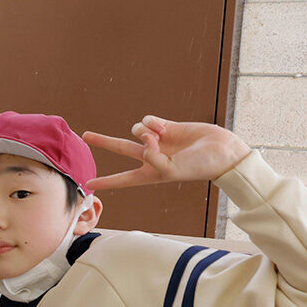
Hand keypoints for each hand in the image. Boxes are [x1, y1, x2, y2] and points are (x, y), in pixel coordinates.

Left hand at [82, 115, 250, 193]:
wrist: (221, 151)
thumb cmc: (198, 166)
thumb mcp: (171, 170)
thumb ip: (152, 158)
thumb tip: (142, 141)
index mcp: (150, 173)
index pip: (123, 178)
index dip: (106, 182)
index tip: (88, 185)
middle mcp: (150, 156)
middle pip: (120, 147)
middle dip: (103, 141)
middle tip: (85, 135)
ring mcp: (158, 140)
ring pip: (136, 130)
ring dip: (143, 132)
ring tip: (158, 138)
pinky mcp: (166, 125)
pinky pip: (148, 120)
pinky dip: (153, 124)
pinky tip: (164, 129)